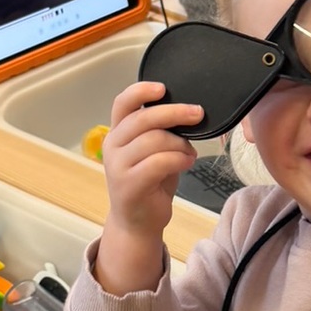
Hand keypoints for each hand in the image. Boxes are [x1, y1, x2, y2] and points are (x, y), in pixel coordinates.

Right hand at [95, 80, 201, 292]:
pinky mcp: (129, 185)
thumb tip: (188, 113)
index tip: (163, 88)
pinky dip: (178, 159)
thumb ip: (161, 132)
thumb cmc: (149, 183)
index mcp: (117, 133)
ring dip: (179, 143)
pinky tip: (187, 162)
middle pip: (143, 119)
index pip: (122, 103)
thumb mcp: (153, 151)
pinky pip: (159, 162)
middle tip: (198, 113)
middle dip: (175, 113)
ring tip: (189, 152)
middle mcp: (112, 146)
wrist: (138, 222)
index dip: (141, 91)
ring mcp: (118, 166)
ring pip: (154, 140)